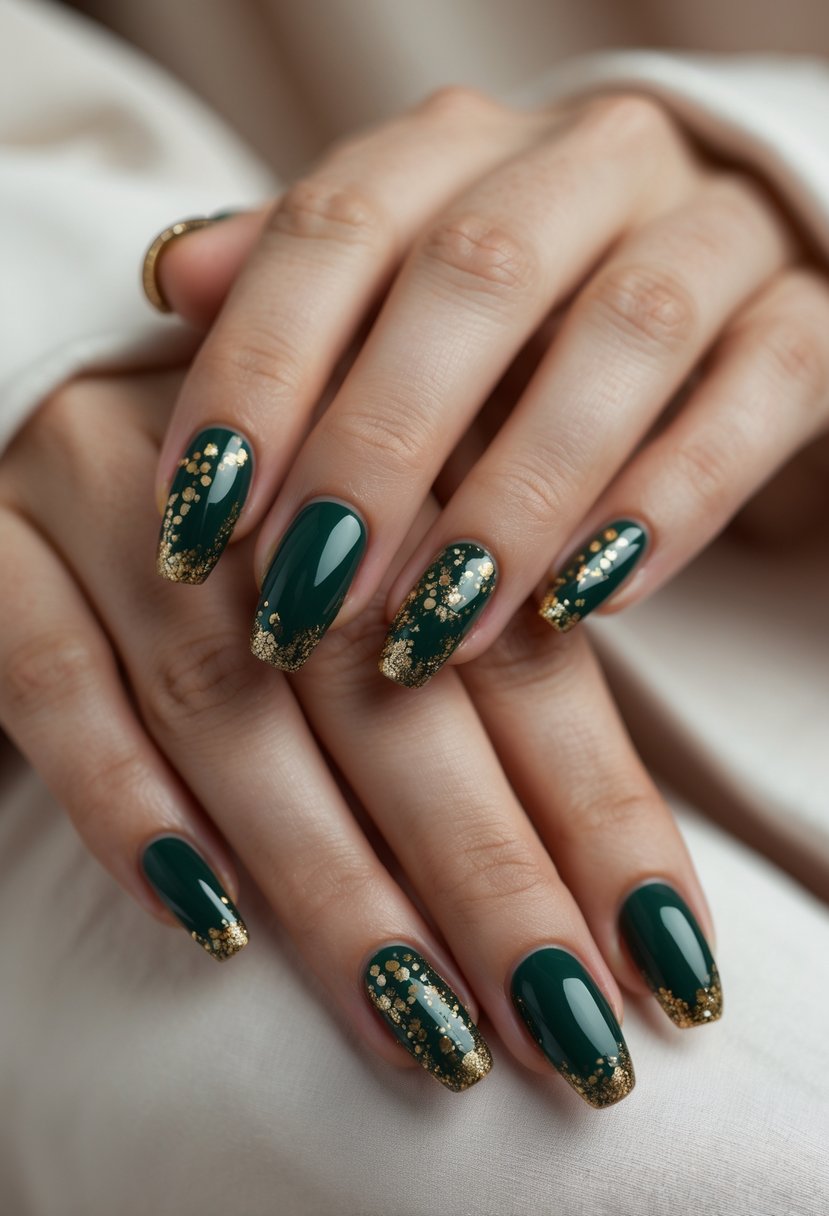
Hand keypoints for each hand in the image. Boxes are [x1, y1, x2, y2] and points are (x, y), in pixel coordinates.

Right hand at [0, 369, 720, 1105]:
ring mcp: (103, 490)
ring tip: (415, 1017)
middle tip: (558, 1021)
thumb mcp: (405, 536)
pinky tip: (212, 921)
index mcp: (393, 430)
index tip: (653, 949)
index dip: (593, 802)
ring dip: (327, 875)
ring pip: (228, 701)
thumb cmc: (285, 495)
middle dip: (482, 867)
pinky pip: (51, 686)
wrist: (93, 404)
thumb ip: (492, 648)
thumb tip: (610, 875)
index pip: (517, 638)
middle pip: (384, 680)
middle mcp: (256, 453)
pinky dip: (132, 808)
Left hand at [145, 86, 827, 685]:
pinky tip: (588, 600)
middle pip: (475, 278)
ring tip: (437, 629)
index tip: (199, 518)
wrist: (720, 278)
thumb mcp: (400, 290)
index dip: (259, 372)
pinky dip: (671, 502)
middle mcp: (590, 164)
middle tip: (308, 597)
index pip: (337, 228)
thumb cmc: (525, 308)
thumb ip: (299, 285)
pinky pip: (756, 396)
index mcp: (466, 147)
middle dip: (379, 447)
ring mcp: (714, 233)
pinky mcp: (807, 322)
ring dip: (518, 496)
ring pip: (625, 336)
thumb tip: (173, 277)